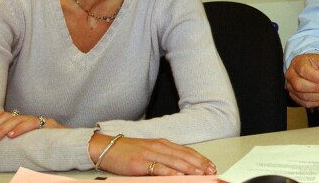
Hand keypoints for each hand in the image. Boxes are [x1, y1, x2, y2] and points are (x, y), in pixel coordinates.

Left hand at [0, 110, 61, 143]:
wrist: (72, 143)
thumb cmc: (47, 144)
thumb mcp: (27, 140)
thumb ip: (14, 137)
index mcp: (23, 120)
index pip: (3, 114)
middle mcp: (30, 118)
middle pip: (7, 116)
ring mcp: (40, 120)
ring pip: (17, 119)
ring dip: (2, 129)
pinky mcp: (49, 125)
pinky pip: (33, 123)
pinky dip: (21, 129)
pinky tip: (12, 136)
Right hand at [90, 134, 215, 175]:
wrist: (107, 147)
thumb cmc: (129, 151)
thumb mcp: (150, 150)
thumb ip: (165, 156)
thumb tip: (181, 166)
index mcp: (163, 143)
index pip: (186, 151)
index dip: (200, 158)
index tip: (211, 165)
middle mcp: (160, 146)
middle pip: (184, 156)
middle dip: (200, 164)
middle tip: (211, 171)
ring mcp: (150, 153)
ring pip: (175, 161)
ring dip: (190, 168)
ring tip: (201, 174)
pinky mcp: (140, 162)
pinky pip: (158, 168)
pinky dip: (170, 172)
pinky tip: (178, 176)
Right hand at [285, 53, 318, 107]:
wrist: (312, 68)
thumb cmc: (316, 64)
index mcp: (298, 63)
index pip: (303, 70)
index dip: (315, 77)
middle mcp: (291, 75)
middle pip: (300, 85)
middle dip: (317, 88)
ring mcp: (291, 87)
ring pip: (303, 96)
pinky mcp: (295, 96)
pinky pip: (305, 103)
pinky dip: (316, 102)